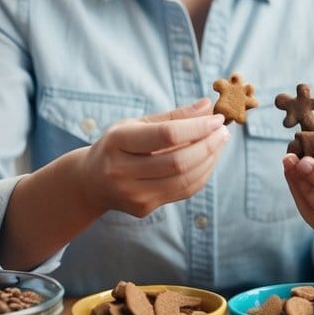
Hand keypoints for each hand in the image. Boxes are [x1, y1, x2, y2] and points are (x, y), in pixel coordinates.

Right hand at [71, 98, 228, 217]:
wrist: (90, 182)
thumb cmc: (118, 145)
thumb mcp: (136, 124)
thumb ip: (173, 116)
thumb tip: (208, 106)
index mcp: (117, 142)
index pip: (165, 136)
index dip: (197, 127)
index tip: (217, 118)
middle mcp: (121, 171)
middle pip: (178, 162)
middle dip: (208, 145)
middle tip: (223, 131)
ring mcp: (132, 194)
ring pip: (185, 180)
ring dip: (209, 160)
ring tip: (219, 142)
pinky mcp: (144, 208)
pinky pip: (183, 191)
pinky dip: (202, 174)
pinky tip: (209, 159)